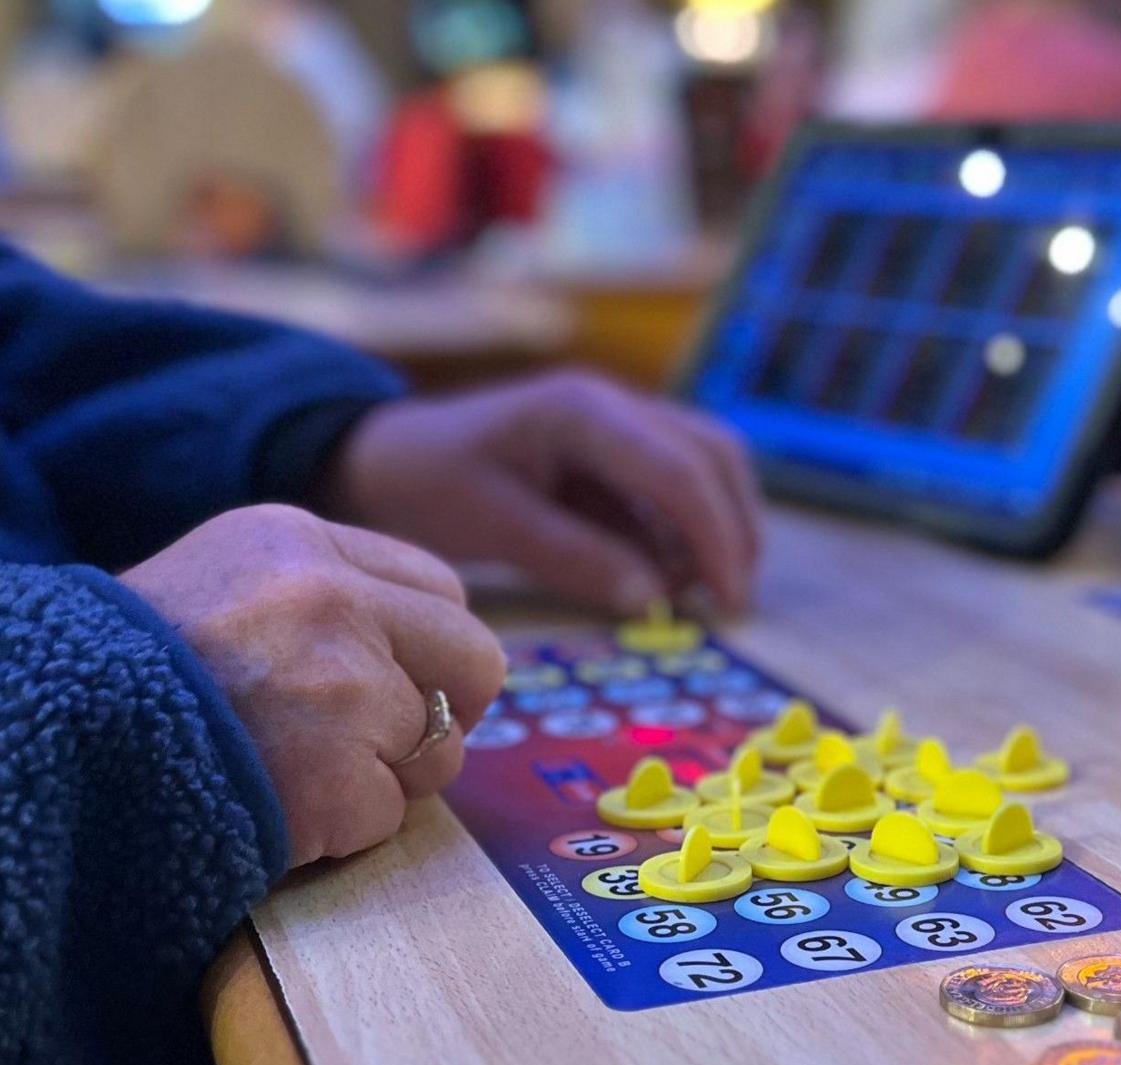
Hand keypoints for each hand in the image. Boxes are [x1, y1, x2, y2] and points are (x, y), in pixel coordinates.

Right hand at [121, 505, 506, 867]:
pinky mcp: (335, 778)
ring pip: (438, 751)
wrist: (34, 743)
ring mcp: (339, 691)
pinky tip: (275, 811)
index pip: (440, 591)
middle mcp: (332, 601)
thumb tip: (424, 654)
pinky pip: (387, 817)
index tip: (392, 683)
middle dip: (440, 713)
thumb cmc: (123, 675)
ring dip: (382, 780)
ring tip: (295, 775)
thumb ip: (319, 598)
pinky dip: (340, 831)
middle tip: (377, 746)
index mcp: (300, 542)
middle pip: (476, 662)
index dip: (427, 649)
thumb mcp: (219, 585)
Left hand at [320, 371, 762, 615]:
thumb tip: (652, 597)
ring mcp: (619, 423)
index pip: (680, 471)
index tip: (729, 604)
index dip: (716, 538)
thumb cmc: (428, 484)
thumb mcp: (492, 525)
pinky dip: (686, 532)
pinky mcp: (616, 453)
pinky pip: (673, 487)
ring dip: (718, 528)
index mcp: (583, 410)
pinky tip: (672, 580)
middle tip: (731, 604)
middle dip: (734, 530)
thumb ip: (573, 557)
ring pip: (706, 464)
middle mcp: (614, 404)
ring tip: (706, 595)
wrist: (386, 456)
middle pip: (713, 456)